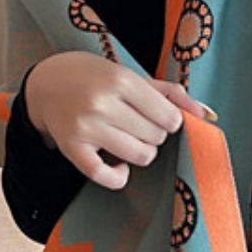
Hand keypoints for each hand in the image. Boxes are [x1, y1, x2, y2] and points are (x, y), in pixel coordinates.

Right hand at [24, 51, 216, 190]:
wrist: (45, 83)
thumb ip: (169, 93)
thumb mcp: (129, 75)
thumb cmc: (93, 77)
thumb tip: (207, 114)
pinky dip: (120, 176)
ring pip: (140, 156)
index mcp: (121, 80)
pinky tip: (118, 164)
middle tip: (137, 124)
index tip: (160, 117)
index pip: (168, 116)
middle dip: (154, 134)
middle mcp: (103, 103)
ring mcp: (86, 127)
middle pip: (156, 137)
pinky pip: (107, 176)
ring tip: (129, 140)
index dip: (170, 121)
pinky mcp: (72, 149)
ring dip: (142, 152)